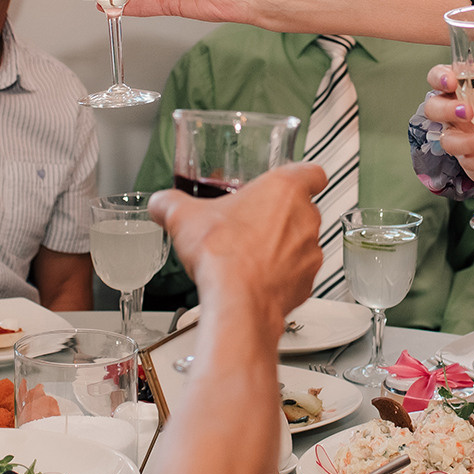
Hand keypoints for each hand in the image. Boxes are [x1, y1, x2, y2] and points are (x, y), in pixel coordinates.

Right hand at [149, 162, 326, 334]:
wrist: (237, 301)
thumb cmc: (223, 254)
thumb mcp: (184, 217)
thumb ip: (170, 203)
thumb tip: (161, 203)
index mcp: (285, 189)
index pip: (312, 172)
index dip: (303, 176)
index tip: (290, 182)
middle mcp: (306, 218)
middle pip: (302, 208)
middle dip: (279, 215)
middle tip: (252, 222)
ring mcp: (310, 252)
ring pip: (301, 241)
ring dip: (281, 245)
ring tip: (250, 253)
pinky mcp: (307, 282)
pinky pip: (297, 272)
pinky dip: (282, 274)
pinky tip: (256, 277)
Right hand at [419, 62, 473, 186]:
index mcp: (459, 86)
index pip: (437, 77)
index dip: (439, 78)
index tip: (452, 81)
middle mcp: (450, 109)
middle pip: (433, 108)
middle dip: (447, 110)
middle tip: (468, 112)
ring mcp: (455, 134)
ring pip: (447, 140)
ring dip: (469, 142)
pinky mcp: (465, 155)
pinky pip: (467, 160)